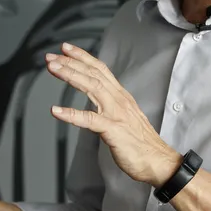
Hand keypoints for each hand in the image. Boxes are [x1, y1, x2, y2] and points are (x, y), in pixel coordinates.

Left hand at [46, 43, 181, 186]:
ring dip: (70, 76)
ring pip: (92, 88)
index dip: (83, 57)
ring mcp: (116, 113)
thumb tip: (97, 96)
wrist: (158, 161)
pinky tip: (56, 110)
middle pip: (93, 74)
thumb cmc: (140, 142)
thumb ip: (112, 103)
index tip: (66, 49)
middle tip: (51, 56)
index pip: (100, 69)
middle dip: (71, 62)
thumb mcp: (125, 115)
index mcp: (120, 96)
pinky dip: (71, 114)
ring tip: (53, 69)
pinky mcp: (113, 130)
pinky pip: (89, 120)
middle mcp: (118, 100)